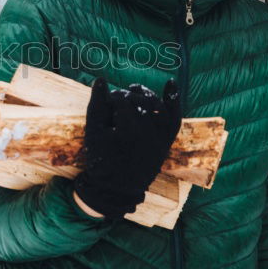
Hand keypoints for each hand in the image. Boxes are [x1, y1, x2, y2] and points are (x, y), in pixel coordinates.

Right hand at [74, 77, 182, 220]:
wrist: (116, 189)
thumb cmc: (101, 161)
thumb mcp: (93, 133)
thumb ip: (97, 105)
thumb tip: (100, 79)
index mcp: (129, 130)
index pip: (121, 100)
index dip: (111, 98)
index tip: (104, 102)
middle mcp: (149, 132)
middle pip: (141, 101)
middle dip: (127, 96)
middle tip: (115, 99)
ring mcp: (160, 137)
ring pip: (158, 106)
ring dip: (147, 95)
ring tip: (134, 91)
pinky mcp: (166, 142)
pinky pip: (174, 118)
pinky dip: (174, 101)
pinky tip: (171, 83)